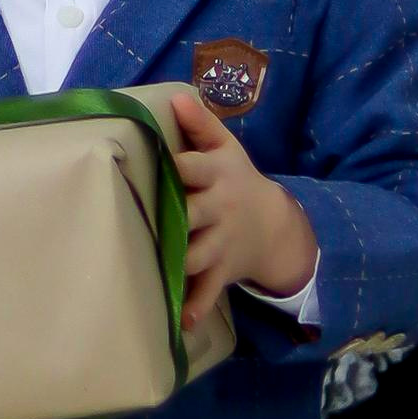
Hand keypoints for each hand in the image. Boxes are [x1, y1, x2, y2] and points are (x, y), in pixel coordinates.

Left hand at [157, 86, 316, 331]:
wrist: (274, 225)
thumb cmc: (236, 180)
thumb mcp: (227, 149)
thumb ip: (201, 124)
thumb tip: (176, 97)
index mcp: (217, 175)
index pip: (195, 166)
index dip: (177, 165)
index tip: (154, 163)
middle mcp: (219, 209)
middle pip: (194, 213)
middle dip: (174, 219)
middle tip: (143, 222)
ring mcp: (221, 242)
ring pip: (198, 255)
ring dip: (178, 264)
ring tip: (150, 272)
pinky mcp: (222, 270)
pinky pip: (209, 290)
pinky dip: (195, 305)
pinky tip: (179, 321)